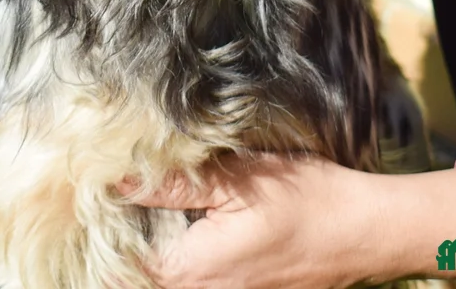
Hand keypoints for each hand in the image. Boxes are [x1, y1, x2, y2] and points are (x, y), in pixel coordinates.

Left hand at [119, 153, 455, 288]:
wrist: (366, 229)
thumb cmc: (305, 199)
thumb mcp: (237, 179)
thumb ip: (175, 183)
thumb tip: (118, 178)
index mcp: (195, 272)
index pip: (122, 268)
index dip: (101, 234)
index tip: (88, 198)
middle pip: (143, 277)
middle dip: (121, 242)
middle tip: (111, 193)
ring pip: (169, 279)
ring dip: (150, 249)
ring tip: (139, 203)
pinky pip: (197, 279)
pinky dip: (178, 254)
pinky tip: (178, 219)